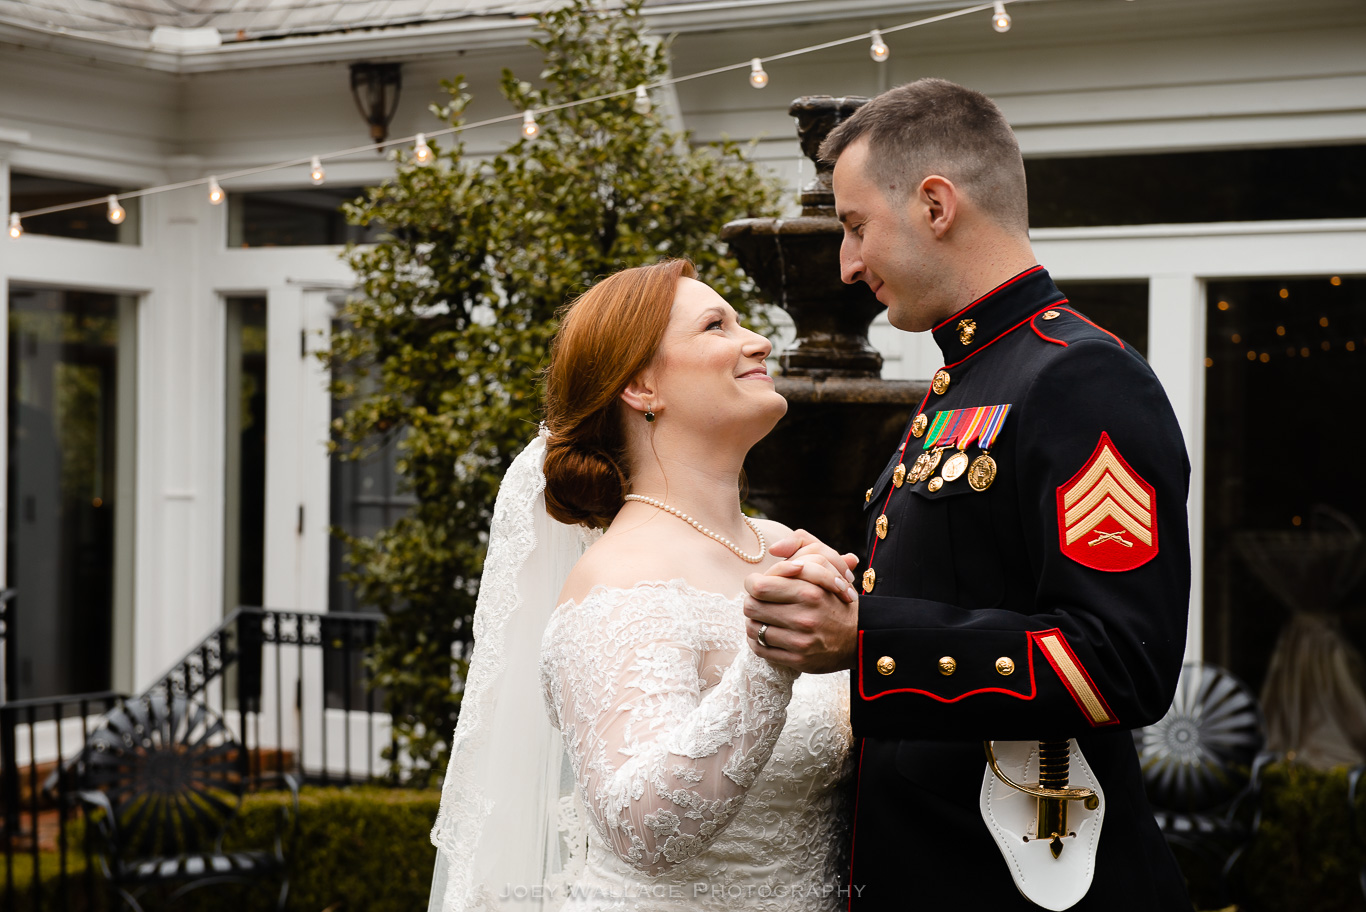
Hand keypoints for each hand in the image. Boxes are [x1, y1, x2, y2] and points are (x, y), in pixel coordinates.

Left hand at [743, 530, 859, 673]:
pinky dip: (758, 641)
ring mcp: (800, 641)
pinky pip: (760, 649)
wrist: (859, 637)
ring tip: (763, 619)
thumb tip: (774, 549)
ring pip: (753, 629)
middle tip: (759, 602)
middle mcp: (804, 617)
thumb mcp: (826, 570)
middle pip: (751, 607)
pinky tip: (767, 635)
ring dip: (754, 623)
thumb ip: (802, 550)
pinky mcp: (797, 660)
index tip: (758, 584)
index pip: (758, 586)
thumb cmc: (835, 599)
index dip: (753, 583)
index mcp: (809, 591)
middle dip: (751, 602)